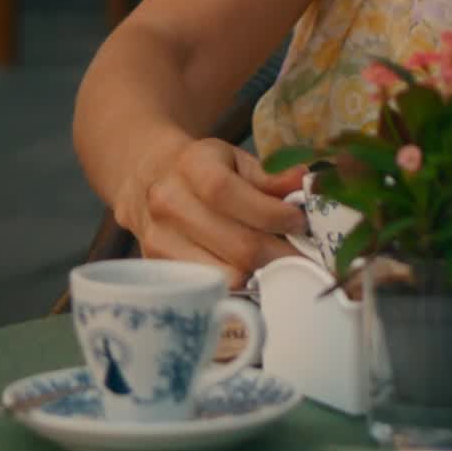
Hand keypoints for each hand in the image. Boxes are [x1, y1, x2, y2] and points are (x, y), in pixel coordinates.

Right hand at [117, 135, 307, 278]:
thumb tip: (302, 180)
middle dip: (280, 254)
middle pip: (237, 244)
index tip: (299, 222)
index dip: (271, 213)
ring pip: (227, 275)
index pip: (228, 194)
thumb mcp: (235, 161)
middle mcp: (168, 201)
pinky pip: (210, 289)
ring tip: (275, 263)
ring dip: (260, 273)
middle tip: (301, 254)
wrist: (149, 181)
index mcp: (191, 164)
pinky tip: (248, 272)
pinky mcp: (158, 267)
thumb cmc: (203, 171)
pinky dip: (237, 285)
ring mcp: (159, 238)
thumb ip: (271, 175)